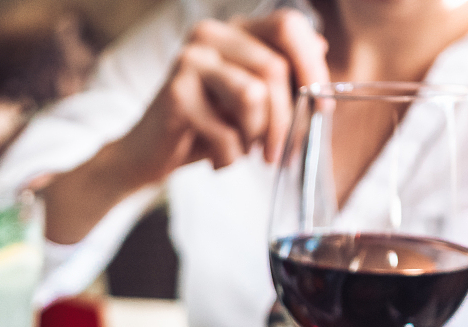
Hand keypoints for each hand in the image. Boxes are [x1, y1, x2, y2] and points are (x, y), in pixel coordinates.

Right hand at [40, 13, 326, 245]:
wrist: (145, 156)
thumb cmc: (203, 128)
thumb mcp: (248, 100)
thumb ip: (281, 74)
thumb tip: (322, 48)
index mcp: (232, 30)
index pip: (289, 25)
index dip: (313, 66)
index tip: (322, 108)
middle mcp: (210, 34)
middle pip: (275, 68)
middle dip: (285, 120)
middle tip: (278, 154)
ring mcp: (190, 59)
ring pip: (255, 95)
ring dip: (256, 137)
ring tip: (241, 150)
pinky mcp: (175, 92)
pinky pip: (228, 130)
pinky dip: (230, 156)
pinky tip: (217, 160)